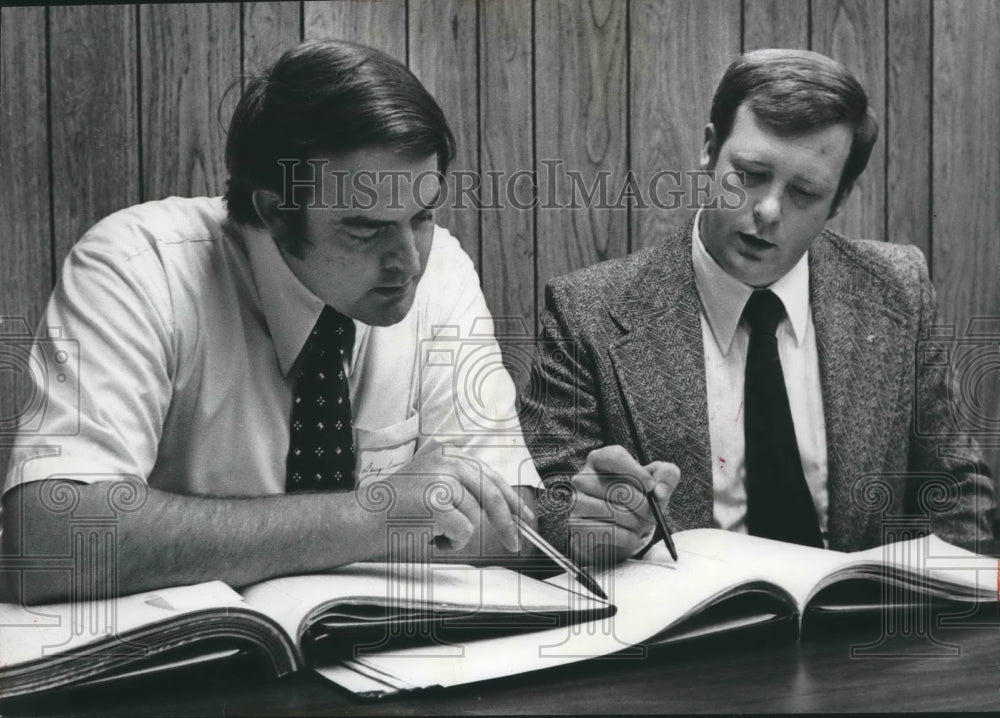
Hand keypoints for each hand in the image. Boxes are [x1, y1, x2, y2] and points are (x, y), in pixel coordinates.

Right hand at [355, 440, 533, 555]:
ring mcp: (441, 479)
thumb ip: (461, 488)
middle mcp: (446, 461)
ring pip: (474, 518)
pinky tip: (429, 537)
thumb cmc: (394, 511)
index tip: (524, 517)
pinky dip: (449, 543)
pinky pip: (462, 532)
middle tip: (514, 542)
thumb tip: (503, 510)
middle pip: (492, 494)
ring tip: (430, 530)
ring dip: (457, 534)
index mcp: (447, 454)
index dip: (511, 499)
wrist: (360, 520)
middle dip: (507, 522)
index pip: (490, 475)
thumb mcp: (430, 486)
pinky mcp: (437, 502)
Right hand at [565, 446, 679, 563]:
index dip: (636, 471)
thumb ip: (666, 476)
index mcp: (599, 460)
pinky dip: (626, 537)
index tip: (651, 486)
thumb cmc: (635, 502)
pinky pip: (608, 532)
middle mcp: (583, 478)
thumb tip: (659, 491)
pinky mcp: (577, 526)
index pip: (615, 456)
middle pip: (618, 488)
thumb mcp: (654, 485)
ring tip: (638, 524)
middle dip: (643, 505)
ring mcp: (576, 502)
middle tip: (652, 513)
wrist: (617, 532)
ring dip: (634, 522)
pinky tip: (629, 535)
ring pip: (612, 512)